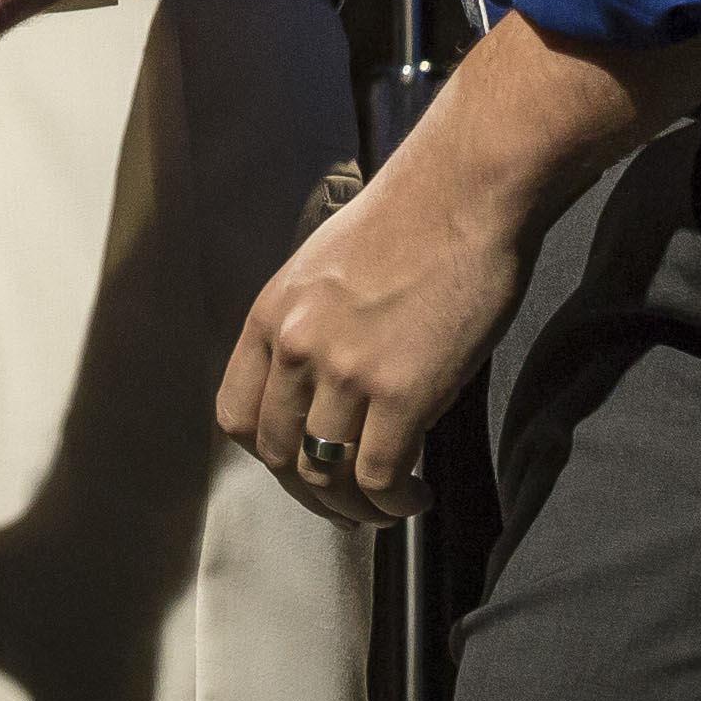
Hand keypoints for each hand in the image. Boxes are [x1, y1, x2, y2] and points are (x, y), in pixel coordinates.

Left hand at [214, 153, 526, 524]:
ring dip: (357, 507)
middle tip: (347, 501)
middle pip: (277, 455)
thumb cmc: (410, 221)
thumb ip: (311, 329)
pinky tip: (416, 495)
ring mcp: (345, 371)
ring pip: (326, 475)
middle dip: (311, 492)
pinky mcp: (401, 392)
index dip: (266, 453)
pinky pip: (379, 476)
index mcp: (271, 315)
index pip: (235, 414)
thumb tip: (322, 390)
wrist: (464, 192)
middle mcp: (295, 346)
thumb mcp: (325, 271)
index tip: (297, 464)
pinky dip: (394, 502)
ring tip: (389, 505)